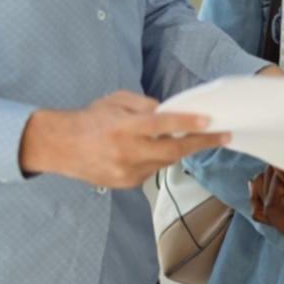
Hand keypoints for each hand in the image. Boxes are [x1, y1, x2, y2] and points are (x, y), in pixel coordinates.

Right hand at [17, 91, 229, 187]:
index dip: (187, 123)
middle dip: (200, 143)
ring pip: (164, 162)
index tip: (209, 122)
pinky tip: (153, 150)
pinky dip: (157, 160)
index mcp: (124, 127)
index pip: (161, 125)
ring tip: (191, 138)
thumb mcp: (116, 100)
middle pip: (172, 151)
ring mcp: (126, 171)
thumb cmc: (90, 119)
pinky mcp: (126, 184)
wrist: (61, 147)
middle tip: (222, 136)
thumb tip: (169, 112)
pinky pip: (151, 171)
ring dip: (178, 150)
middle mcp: (127, 151)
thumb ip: (144, 105)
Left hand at [249, 166, 283, 268]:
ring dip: (274, 180)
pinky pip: (260, 207)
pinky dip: (260, 196)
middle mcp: (267, 211)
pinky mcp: (277, 222)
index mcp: (272, 204)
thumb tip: (277, 161)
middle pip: (269, 180)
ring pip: (262, 190)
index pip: (277, 174)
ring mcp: (271, 217)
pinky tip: (263, 190)